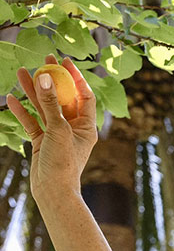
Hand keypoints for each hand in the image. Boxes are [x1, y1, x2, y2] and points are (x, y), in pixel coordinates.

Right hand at [6, 55, 97, 201]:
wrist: (53, 192)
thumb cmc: (63, 162)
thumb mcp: (58, 129)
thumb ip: (50, 103)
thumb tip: (44, 76)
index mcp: (86, 127)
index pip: (84, 96)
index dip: (76, 78)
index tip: (64, 61)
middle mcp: (73, 129)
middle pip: (63, 98)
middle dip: (53, 79)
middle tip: (44, 59)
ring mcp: (57, 135)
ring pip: (44, 108)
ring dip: (34, 91)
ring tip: (20, 72)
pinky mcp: (42, 143)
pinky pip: (32, 122)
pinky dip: (23, 111)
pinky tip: (11, 98)